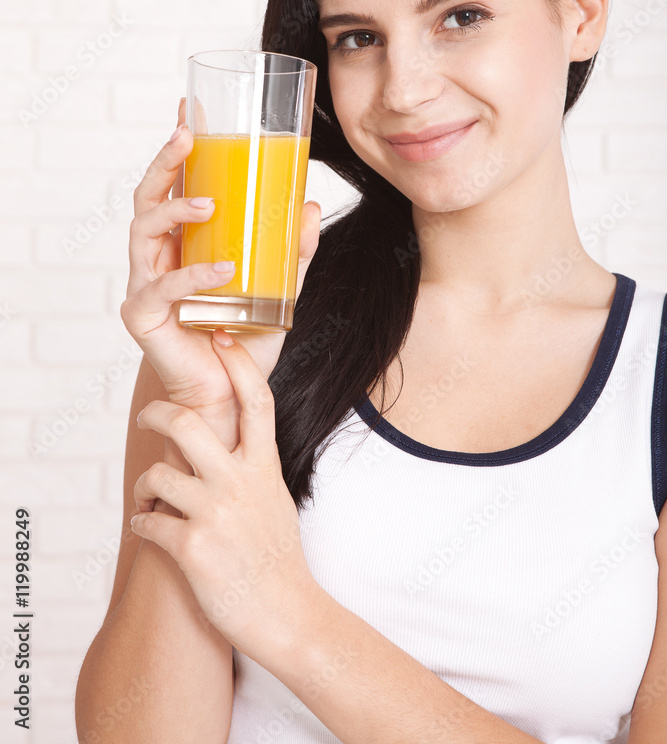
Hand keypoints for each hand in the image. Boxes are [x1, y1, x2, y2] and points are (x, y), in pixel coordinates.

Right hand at [120, 97, 320, 451]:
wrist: (230, 395)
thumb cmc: (245, 339)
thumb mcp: (281, 289)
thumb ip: (294, 252)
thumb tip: (311, 206)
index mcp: (183, 241)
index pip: (175, 185)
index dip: (178, 147)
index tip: (189, 107)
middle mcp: (158, 256)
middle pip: (148, 195)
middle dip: (165, 161)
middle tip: (187, 136)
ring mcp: (145, 283)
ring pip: (144, 230)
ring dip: (174, 210)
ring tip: (207, 204)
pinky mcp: (143, 315)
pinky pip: (163, 287)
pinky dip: (192, 276)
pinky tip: (221, 270)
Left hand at [130, 334, 319, 660]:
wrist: (285, 613)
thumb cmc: (278, 557)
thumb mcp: (275, 497)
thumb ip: (254, 465)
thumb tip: (237, 439)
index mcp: (263, 466)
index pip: (255, 400)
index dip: (237, 363)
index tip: (220, 337)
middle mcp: (239, 483)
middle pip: (188, 422)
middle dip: (157, 412)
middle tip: (148, 416)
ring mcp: (214, 513)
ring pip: (159, 473)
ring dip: (145, 484)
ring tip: (148, 497)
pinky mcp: (191, 547)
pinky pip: (147, 521)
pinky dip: (142, 522)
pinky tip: (149, 528)